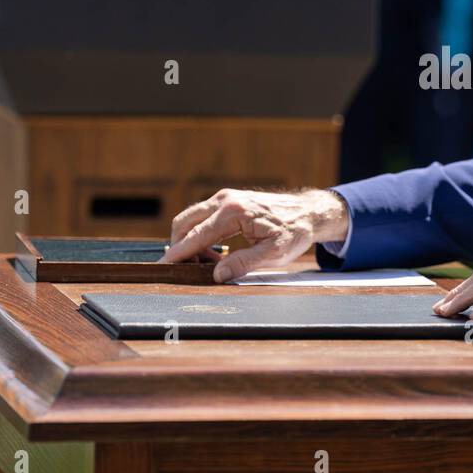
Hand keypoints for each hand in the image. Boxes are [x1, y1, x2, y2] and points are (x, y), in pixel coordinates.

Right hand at [160, 188, 348, 281]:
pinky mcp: (228, 200)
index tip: (164, 265)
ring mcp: (225, 197)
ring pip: (191, 218)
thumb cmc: (294, 232)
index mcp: (234, 212)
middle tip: (187, 269)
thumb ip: (244, 264)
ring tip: (208, 264)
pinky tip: (215, 254)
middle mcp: (225, 200)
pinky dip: (200, 234)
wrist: (308, 212)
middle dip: (179, 246)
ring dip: (190, 241)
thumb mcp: (274, 253)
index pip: (197, 235)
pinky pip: (203, 217)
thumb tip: (217, 275)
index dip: (179, 253)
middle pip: (185, 222)